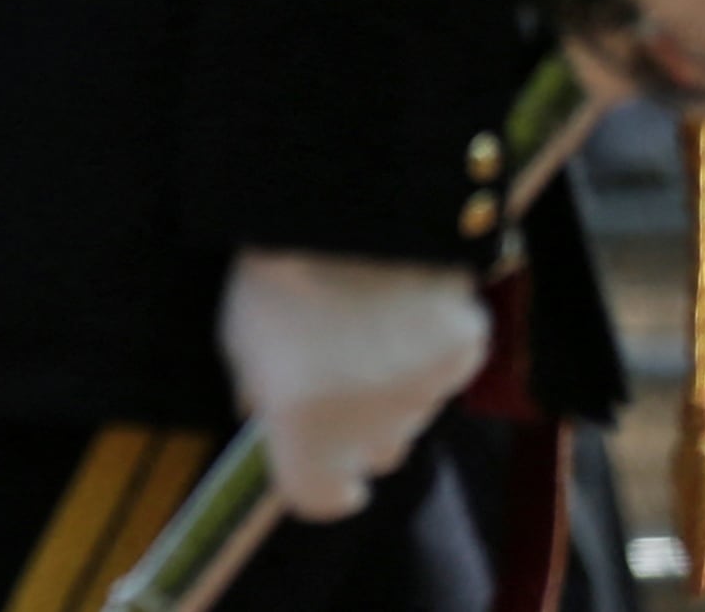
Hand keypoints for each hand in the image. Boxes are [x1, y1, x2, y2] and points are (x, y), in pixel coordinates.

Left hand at [220, 250, 487, 521]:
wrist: (347, 205)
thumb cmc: (275, 269)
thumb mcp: (238, 335)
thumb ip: (259, 391)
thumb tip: (268, 414)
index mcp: (308, 432)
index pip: (320, 499)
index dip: (318, 482)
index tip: (312, 461)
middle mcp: (374, 429)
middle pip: (374, 452)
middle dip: (357, 427)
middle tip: (334, 367)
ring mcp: (426, 393)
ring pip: (413, 411)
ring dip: (393, 384)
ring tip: (364, 317)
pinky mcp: (466, 351)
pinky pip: (445, 368)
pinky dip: (427, 346)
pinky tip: (401, 299)